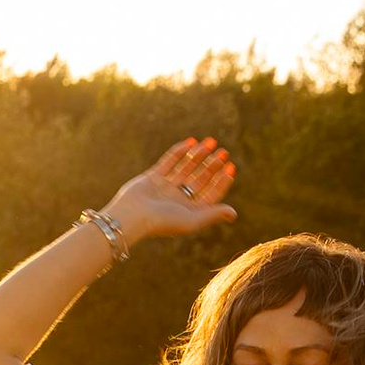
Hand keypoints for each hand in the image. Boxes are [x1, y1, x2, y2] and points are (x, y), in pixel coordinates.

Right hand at [103, 136, 237, 242]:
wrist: (131, 216)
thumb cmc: (162, 222)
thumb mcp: (192, 220)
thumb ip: (212, 214)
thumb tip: (233, 214)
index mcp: (189, 211)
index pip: (210, 193)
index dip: (221, 180)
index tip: (230, 167)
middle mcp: (178, 198)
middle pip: (200, 178)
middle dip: (212, 165)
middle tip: (223, 152)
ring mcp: (165, 187)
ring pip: (186, 167)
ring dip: (198, 154)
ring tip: (211, 142)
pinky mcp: (152, 177)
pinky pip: (169, 161)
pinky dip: (180, 151)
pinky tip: (191, 142)